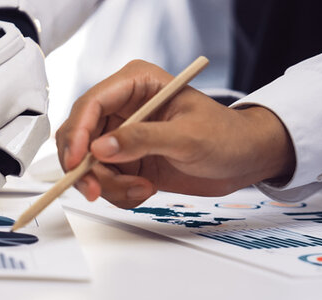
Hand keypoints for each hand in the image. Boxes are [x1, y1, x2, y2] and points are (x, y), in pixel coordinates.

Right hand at [56, 60, 295, 208]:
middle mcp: (122, 108)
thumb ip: (143, 140)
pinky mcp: (124, 160)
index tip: (77, 162)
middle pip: (79, 137)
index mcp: (136, 84)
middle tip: (98, 190)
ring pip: (87, 164)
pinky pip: (103, 180)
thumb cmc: (227, 136)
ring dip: (108, 184)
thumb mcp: (188, 136)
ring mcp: (121, 135)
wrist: (243, 160)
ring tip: (142, 189)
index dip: (78, 133)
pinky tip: (145, 190)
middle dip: (86, 168)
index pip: (90, 105)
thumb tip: (101, 148)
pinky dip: (118, 192)